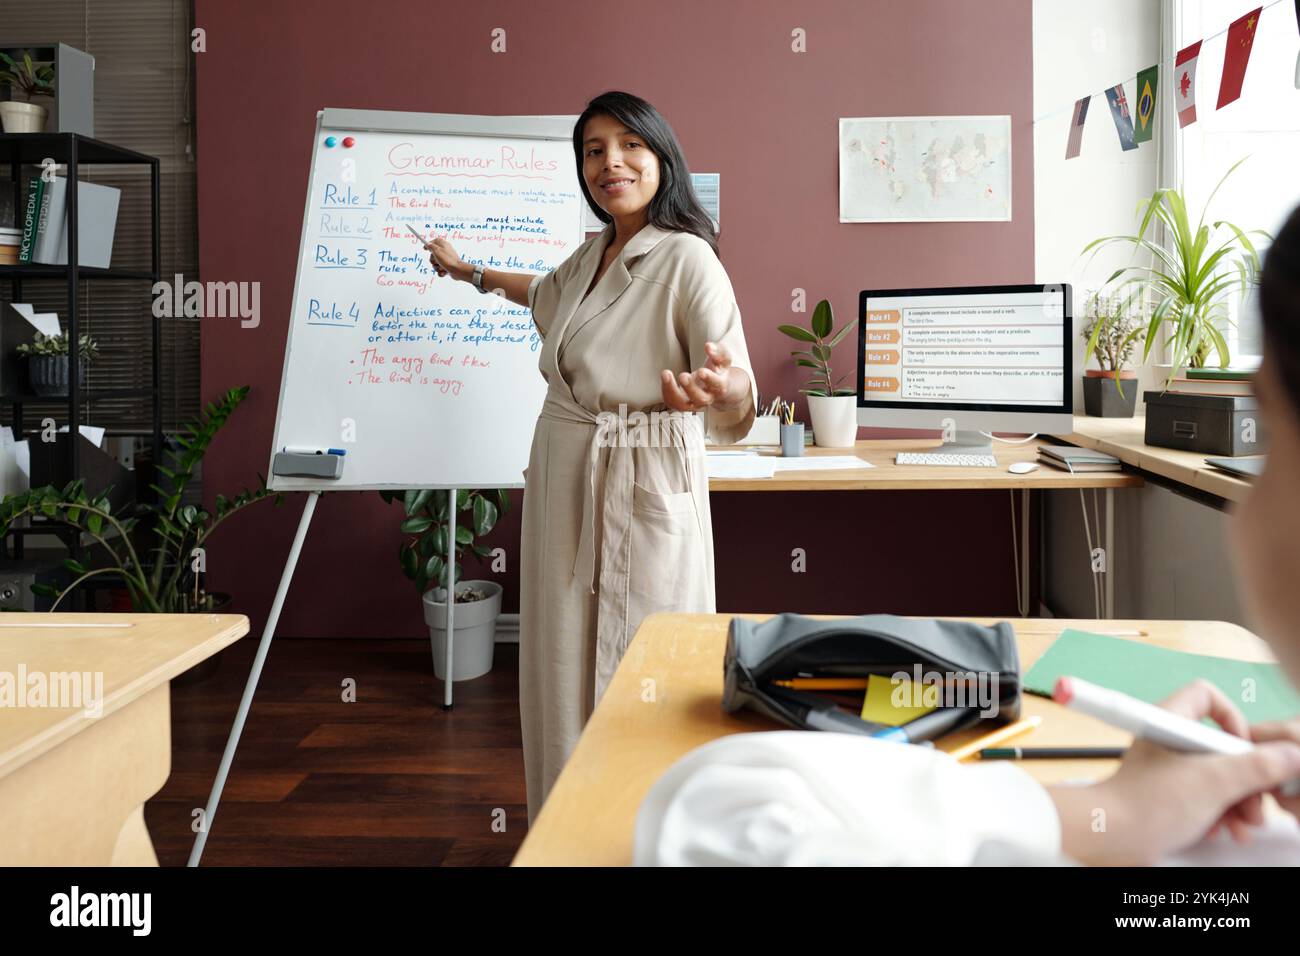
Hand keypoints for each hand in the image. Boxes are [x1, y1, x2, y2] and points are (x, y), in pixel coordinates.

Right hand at [425, 237, 467, 280]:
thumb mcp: (437, 251)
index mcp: (443, 245)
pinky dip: (441, 272)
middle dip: (433, 260)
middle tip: (437, 261)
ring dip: (437, 267)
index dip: (429, 245)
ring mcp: (446, 259)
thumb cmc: (447, 260)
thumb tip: (428, 244)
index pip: (434, 241)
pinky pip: (439, 269)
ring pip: (435, 263)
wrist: (458, 270)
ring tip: (442, 267)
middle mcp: (445, 251)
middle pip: (432, 255)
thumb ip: (431, 246)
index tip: (425, 249)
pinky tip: (444, 272)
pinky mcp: (447, 266)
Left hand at [661, 341, 745, 412]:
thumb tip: (708, 346)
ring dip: (672, 391)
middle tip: (683, 376)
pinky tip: (665, 378)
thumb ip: (719, 351)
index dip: (709, 379)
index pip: (716, 385)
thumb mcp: (723, 360)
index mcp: (719, 386)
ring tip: (666, 374)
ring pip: (683, 405)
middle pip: (700, 399)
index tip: (701, 371)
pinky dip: (666, 391)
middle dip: (690, 388)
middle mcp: (707, 398)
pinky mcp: (683, 404)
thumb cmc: (718, 372)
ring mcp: (694, 403)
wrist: (716, 388)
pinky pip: (672, 403)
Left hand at [1047, 680, 1299, 864]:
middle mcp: (1167, 739)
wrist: (1111, 836)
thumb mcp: (1214, 782)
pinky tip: (1225, 830)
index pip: (1207, 696)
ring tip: (1244, 825)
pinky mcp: (1166, 794)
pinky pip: (1203, 795)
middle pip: (1221, 743)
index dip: (1232, 718)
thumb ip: (1257, 767)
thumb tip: (1290, 755)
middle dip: (1246, 776)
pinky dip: (1219, 812)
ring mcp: (1166, 767)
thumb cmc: (1148, 804)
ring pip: (1215, 773)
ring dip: (1238, 800)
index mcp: (1169, 721)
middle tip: (1255, 802)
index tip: (1244, 747)